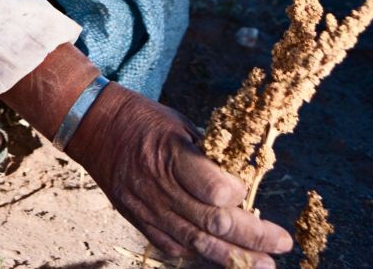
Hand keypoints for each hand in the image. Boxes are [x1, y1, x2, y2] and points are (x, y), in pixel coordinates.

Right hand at [66, 84, 291, 267]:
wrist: (93, 125)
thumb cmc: (142, 119)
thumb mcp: (179, 124)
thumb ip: (207, 156)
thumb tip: (241, 181)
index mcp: (169, 153)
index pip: (213, 190)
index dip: (238, 196)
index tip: (247, 190)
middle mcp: (157, 185)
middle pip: (213, 222)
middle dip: (253, 237)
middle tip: (280, 243)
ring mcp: (146, 207)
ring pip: (197, 243)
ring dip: (235, 257)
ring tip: (264, 264)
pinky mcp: (137, 219)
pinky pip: (173, 247)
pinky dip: (199, 253)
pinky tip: (221, 255)